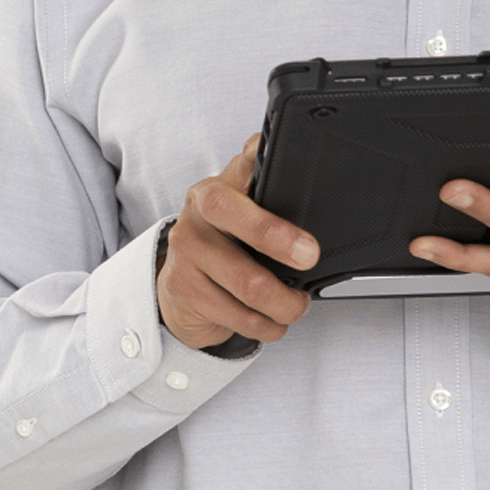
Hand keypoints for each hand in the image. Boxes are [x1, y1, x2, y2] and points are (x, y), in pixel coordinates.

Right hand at [156, 133, 320, 350]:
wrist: (179, 282)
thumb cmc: (223, 242)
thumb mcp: (242, 210)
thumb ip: (267, 188)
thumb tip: (304, 175)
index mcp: (217, 187)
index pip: (244, 166)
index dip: (264, 164)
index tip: (292, 177)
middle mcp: (197, 214)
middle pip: (243, 222)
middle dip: (280, 241)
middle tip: (310, 256)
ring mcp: (186, 252)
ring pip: (248, 284)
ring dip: (285, 303)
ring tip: (296, 304)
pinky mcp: (183, 290)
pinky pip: (238, 316)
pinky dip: (267, 325)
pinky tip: (273, 320)